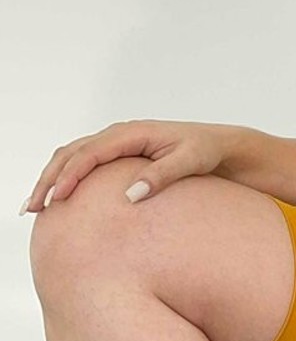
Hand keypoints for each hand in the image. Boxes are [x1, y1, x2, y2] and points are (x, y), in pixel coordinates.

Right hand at [21, 120, 235, 212]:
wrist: (218, 146)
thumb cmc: (206, 151)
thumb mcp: (190, 162)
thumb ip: (161, 176)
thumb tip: (130, 196)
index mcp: (131, 133)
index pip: (90, 153)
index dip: (70, 176)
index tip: (57, 199)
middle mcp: (119, 134)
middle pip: (71, 154)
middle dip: (48, 180)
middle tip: (31, 208)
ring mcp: (116, 144)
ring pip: (71, 158)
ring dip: (50, 180)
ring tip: (33, 207)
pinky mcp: (117, 156)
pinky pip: (83, 164)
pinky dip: (65, 179)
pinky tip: (57, 201)